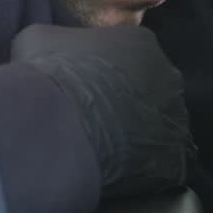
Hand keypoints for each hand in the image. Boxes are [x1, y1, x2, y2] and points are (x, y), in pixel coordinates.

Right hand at [11, 24, 193, 198]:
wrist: (62, 122)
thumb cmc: (51, 74)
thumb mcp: (36, 39)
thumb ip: (54, 40)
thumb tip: (50, 51)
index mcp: (140, 42)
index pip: (127, 54)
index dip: (102, 72)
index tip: (83, 88)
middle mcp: (169, 75)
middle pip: (149, 89)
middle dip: (126, 102)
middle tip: (94, 120)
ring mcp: (176, 118)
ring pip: (160, 126)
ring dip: (138, 136)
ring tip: (105, 149)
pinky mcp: (175, 158)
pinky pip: (165, 164)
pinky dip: (147, 170)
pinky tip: (121, 173)